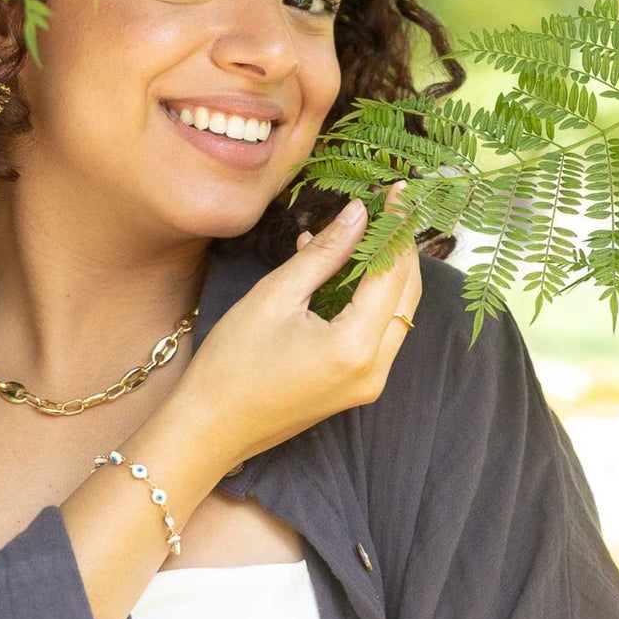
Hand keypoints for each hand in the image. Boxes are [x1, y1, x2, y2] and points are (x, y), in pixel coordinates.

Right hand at [181, 179, 421, 468]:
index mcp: (354, 346)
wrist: (211, 428)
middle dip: (401, 248)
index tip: (398, 190)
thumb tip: (358, 215)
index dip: (397, 226)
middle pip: (407, 295)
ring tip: (370, 232)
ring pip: (398, 315)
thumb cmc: (231, 364)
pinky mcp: (358, 388)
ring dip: (389, 273)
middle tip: (391, 207)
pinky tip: (344, 271)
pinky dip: (370, 300)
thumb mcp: (274, 297)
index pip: (392, 272)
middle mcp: (374, 369)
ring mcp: (369, 384)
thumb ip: (323, 254)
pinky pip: (378, 334)